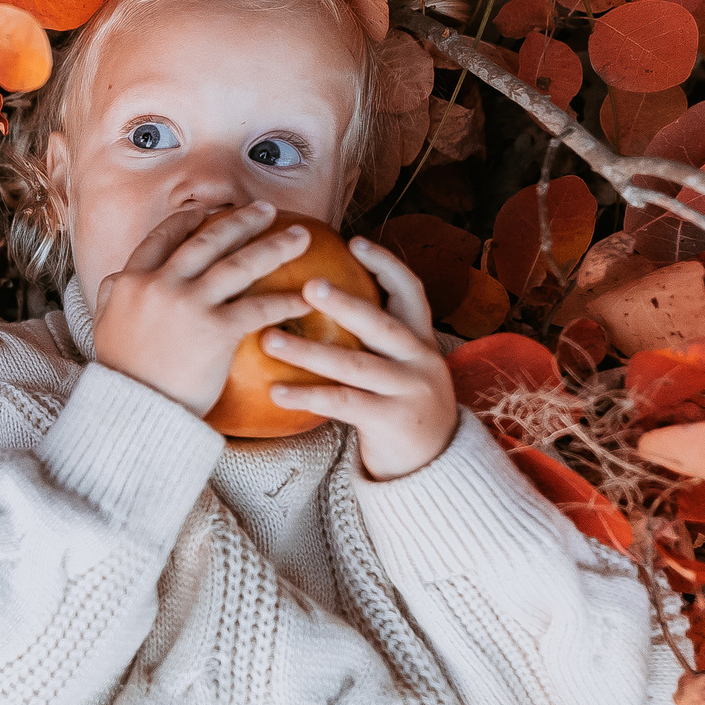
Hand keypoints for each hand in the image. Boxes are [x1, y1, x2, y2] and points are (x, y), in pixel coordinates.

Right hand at [90, 202, 315, 414]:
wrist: (133, 412)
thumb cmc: (122, 376)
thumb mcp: (103, 326)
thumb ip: (112, 297)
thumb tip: (119, 279)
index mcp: (129, 281)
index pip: (163, 237)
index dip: (188, 220)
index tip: (209, 212)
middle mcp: (159, 285)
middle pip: (208, 241)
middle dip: (241, 221)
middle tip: (267, 210)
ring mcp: (188, 306)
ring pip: (239, 264)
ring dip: (274, 246)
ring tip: (300, 236)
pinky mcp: (215, 332)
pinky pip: (258, 307)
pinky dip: (285, 301)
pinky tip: (306, 298)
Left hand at [261, 236, 459, 479]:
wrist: (435, 464)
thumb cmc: (401, 405)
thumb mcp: (400, 366)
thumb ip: (374, 339)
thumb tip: (323, 298)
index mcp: (421, 339)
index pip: (411, 291)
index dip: (386, 264)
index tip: (355, 241)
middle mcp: (421, 360)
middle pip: (380, 324)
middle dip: (344, 302)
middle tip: (306, 285)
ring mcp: (409, 391)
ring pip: (354, 365)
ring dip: (308, 351)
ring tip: (269, 339)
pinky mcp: (392, 421)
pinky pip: (343, 404)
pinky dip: (308, 396)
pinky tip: (276, 392)